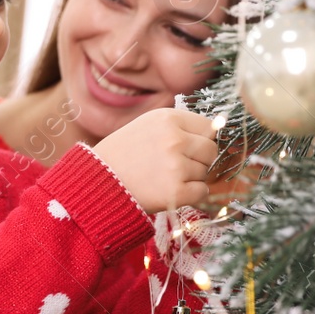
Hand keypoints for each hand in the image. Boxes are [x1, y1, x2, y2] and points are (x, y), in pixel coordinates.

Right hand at [91, 108, 217, 212]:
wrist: (96, 182)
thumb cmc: (123, 153)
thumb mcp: (148, 125)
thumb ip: (180, 126)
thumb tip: (218, 131)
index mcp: (168, 118)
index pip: (209, 127)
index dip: (203, 140)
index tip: (191, 149)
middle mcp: (174, 139)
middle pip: (211, 151)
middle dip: (200, 160)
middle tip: (177, 167)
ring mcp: (176, 166)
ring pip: (206, 173)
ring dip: (192, 178)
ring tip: (165, 177)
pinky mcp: (175, 192)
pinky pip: (202, 192)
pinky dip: (191, 195)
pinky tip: (171, 191)